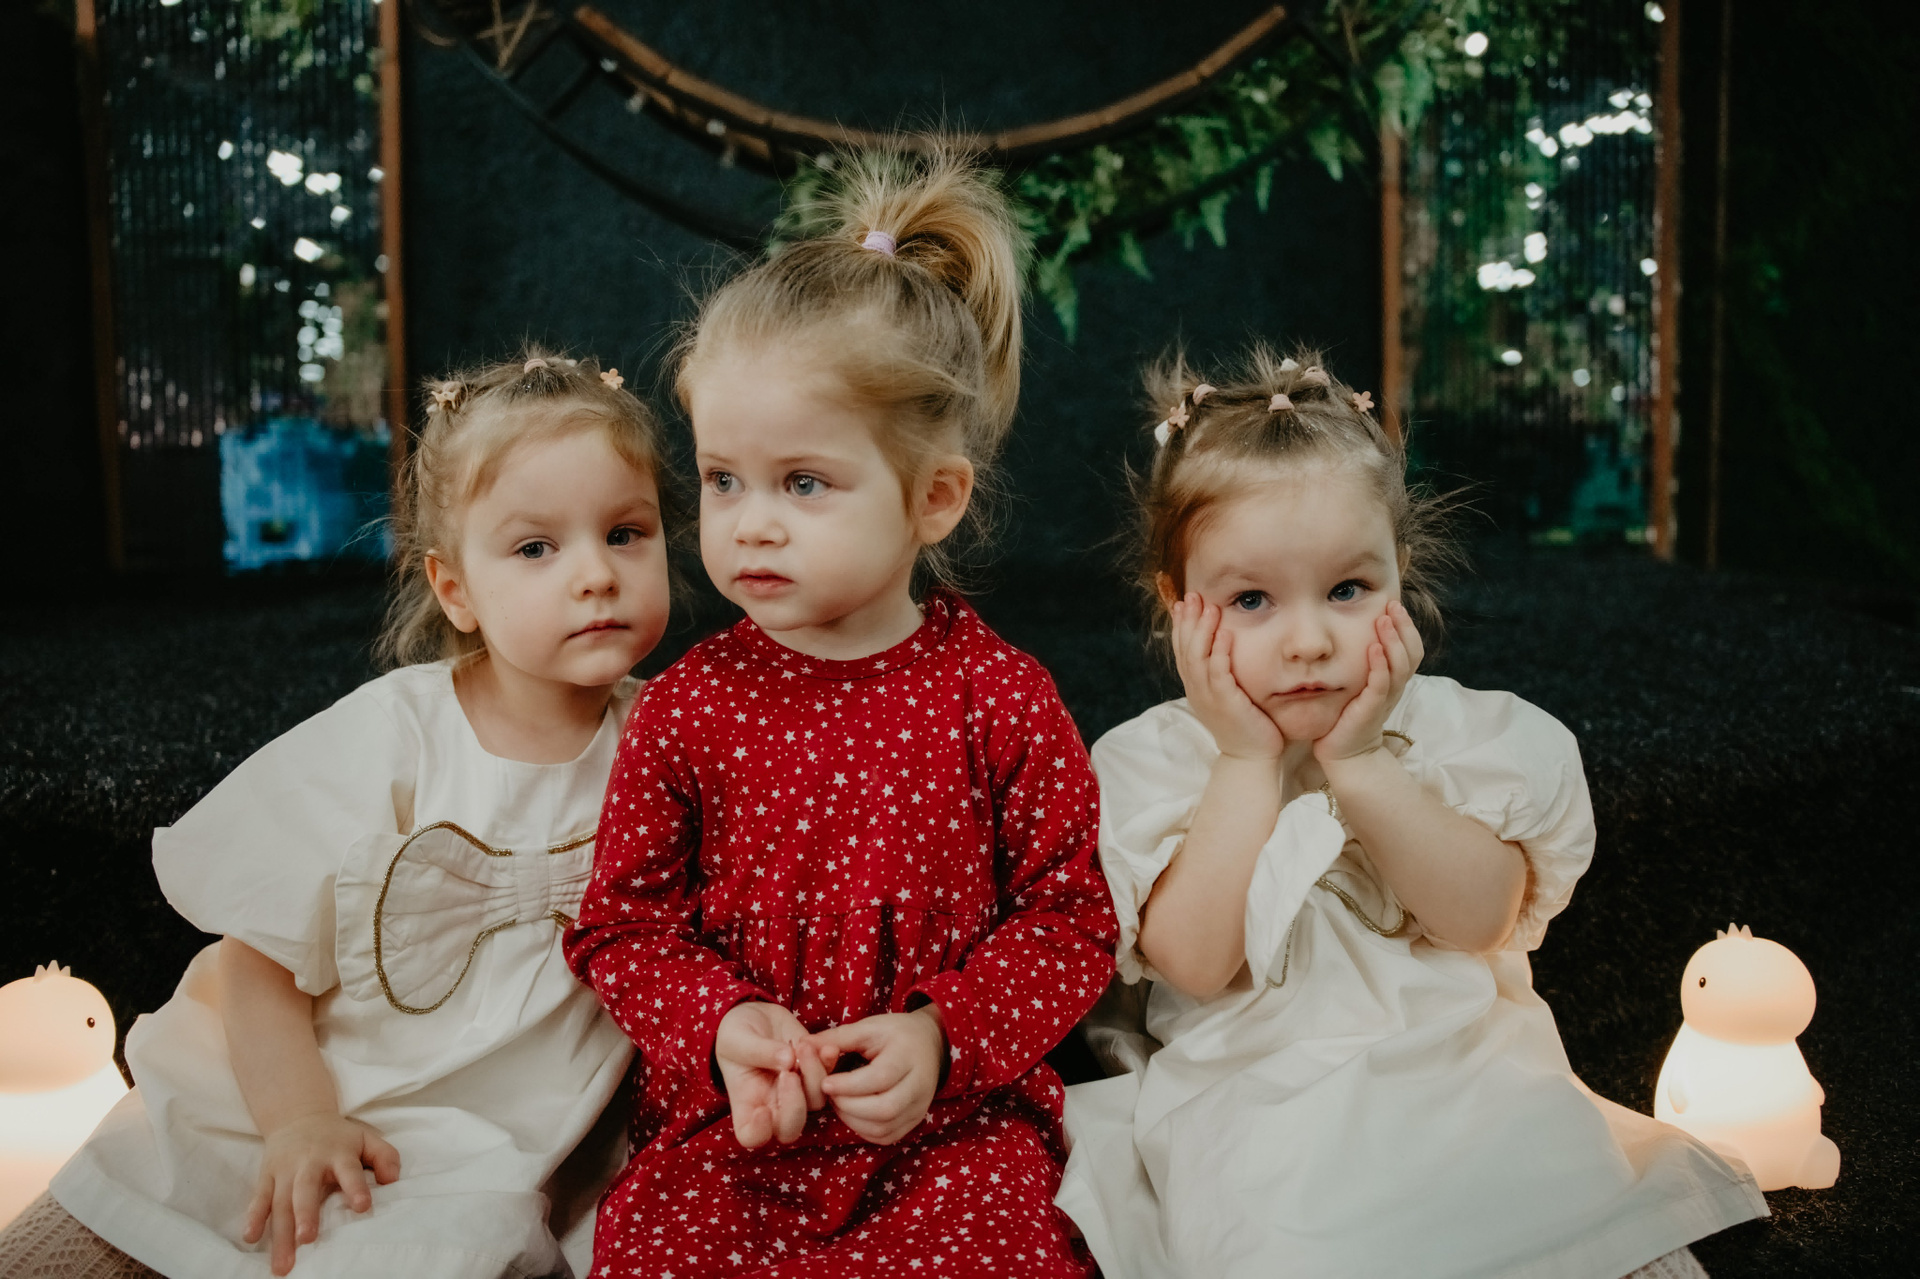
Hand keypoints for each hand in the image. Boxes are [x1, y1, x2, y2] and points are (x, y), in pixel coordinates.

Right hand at [243, 1113, 398, 1275]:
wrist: (298, 1116)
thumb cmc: (338, 1137)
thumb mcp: (366, 1138)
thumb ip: (385, 1156)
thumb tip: (392, 1180)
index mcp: (338, 1154)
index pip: (349, 1170)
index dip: (356, 1187)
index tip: (362, 1206)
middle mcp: (309, 1164)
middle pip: (305, 1190)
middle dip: (306, 1214)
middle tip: (307, 1239)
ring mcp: (285, 1172)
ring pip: (280, 1203)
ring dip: (280, 1232)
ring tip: (284, 1262)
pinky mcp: (266, 1177)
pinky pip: (258, 1199)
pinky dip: (253, 1218)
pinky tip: (250, 1238)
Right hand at [715, 1002, 838, 1147]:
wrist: (755, 1015)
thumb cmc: (736, 1033)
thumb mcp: (737, 1039)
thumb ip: (759, 1051)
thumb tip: (788, 1059)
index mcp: (746, 1105)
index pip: (752, 1136)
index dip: (760, 1131)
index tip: (762, 1109)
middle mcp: (772, 1105)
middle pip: (791, 1128)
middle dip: (795, 1105)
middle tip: (788, 1073)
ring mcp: (796, 1092)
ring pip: (816, 1101)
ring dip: (813, 1074)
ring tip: (801, 1045)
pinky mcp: (814, 1073)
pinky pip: (831, 1078)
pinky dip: (829, 1063)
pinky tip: (825, 1046)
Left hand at [813, 1005, 946, 1144]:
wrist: (930, 1045)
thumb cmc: (894, 1034)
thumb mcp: (868, 1027)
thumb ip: (837, 1038)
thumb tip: (803, 1046)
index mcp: (908, 1056)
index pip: (880, 1078)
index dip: (849, 1085)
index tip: (825, 1083)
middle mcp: (919, 1085)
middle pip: (884, 1108)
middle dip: (849, 1106)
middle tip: (830, 1094)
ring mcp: (919, 1107)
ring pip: (885, 1127)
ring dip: (853, 1120)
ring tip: (839, 1103)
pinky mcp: (914, 1121)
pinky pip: (886, 1136)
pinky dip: (863, 1130)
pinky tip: (852, 1113)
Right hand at [1170, 593, 1284, 760]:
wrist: (1251, 758)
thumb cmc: (1245, 724)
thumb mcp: (1227, 694)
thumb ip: (1221, 672)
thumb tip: (1223, 646)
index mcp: (1195, 687)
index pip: (1181, 650)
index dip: (1180, 626)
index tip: (1182, 603)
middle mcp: (1196, 690)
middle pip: (1185, 649)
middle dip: (1188, 621)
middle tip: (1193, 596)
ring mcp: (1208, 698)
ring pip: (1198, 658)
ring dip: (1202, 630)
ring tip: (1208, 607)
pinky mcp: (1225, 704)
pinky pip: (1218, 674)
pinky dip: (1219, 653)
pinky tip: (1224, 634)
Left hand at [1314, 600, 1423, 764]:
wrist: (1345, 752)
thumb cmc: (1348, 715)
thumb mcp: (1361, 684)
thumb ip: (1366, 662)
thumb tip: (1358, 631)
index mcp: (1394, 680)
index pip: (1411, 649)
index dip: (1407, 627)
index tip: (1395, 605)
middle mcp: (1394, 688)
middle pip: (1411, 654)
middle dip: (1404, 628)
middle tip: (1393, 605)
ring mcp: (1384, 699)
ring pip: (1399, 667)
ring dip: (1393, 642)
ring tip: (1384, 621)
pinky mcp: (1370, 710)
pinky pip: (1380, 686)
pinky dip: (1380, 667)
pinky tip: (1373, 649)